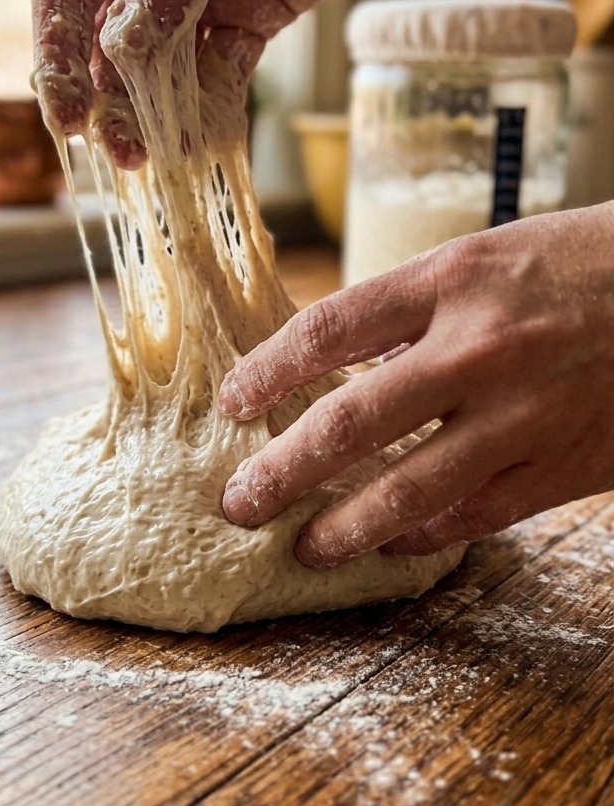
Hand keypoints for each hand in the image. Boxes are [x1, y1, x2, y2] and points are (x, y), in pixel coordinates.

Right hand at [32, 0, 437, 159]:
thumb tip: (127, 38)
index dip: (57, 48)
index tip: (62, 107)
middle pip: (108, 36)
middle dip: (104, 94)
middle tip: (111, 147)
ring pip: (160, 63)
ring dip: (152, 110)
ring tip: (150, 156)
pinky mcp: (251, 15)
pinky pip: (218, 70)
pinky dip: (208, 106)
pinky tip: (201, 139)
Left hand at [219, 205, 613, 564]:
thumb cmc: (575, 266)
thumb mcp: (485, 259)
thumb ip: (411, 310)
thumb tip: (330, 361)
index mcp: (453, 281)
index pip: (329, 329)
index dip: (267, 370)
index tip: (230, 401)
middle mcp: (479, 350)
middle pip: (351, 422)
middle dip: (281, 470)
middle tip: (240, 501)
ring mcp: (521, 417)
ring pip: (408, 491)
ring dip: (342, 527)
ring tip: (303, 546)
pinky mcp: (560, 468)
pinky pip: (472, 516)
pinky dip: (420, 535)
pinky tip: (388, 543)